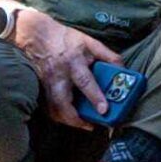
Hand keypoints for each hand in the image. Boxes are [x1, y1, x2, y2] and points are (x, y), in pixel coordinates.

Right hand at [11, 10, 123, 129]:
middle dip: (75, 118)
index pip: (85, 82)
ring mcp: (47, 83)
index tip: (104, 110)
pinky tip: (67, 118)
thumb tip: (123, 69)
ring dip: (66, 120)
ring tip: (82, 124)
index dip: (95, 96)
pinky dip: (57, 115)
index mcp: (73, 62)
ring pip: (52, 108)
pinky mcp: (40, 88)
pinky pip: (47, 106)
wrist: (37, 35)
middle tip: (90, 125)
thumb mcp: (90, 42)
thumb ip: (108, 55)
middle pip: (62, 102)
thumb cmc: (67, 39)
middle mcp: (59, 75)